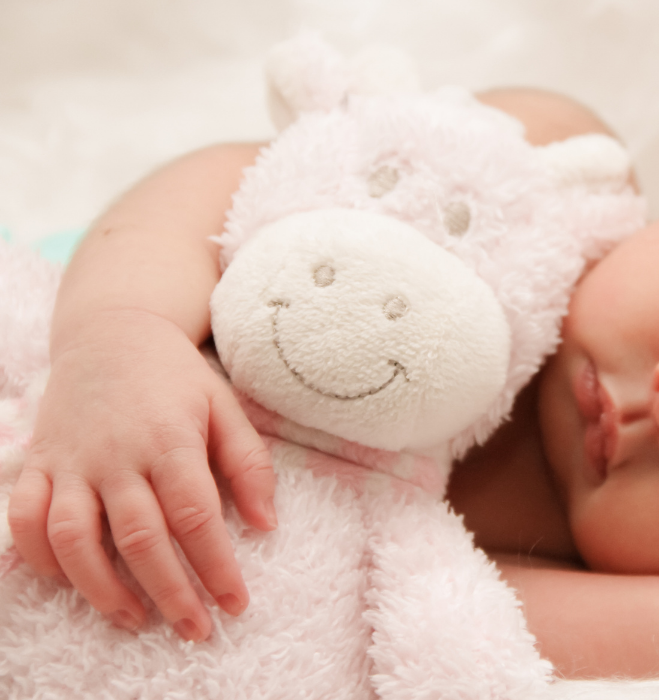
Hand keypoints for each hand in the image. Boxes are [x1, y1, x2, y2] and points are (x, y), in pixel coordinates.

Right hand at [7, 309, 275, 640]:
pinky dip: (39, 558)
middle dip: (170, 592)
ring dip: (102, 589)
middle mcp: (117, 455)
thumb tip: (266, 525)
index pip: (195, 516)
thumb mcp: (225, 407)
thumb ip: (248, 464)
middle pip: (140, 538)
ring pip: (75, 539)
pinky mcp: (39, 464)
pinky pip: (25, 520)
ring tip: (136, 619)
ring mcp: (72, 462)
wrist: (111, 332)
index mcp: (170, 440)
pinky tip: (71, 583)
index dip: (216, 566)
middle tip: (196, 629)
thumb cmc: (176, 378)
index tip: (236, 603)